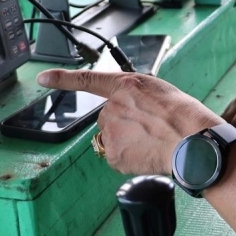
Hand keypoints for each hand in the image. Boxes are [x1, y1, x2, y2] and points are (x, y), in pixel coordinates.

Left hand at [37, 69, 218, 174]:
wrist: (192, 141)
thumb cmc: (185, 116)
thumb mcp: (161, 92)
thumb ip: (138, 97)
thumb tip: (133, 110)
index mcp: (126, 85)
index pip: (87, 80)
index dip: (62, 78)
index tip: (44, 78)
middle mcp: (113, 106)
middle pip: (108, 117)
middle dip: (123, 124)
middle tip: (149, 129)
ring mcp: (111, 130)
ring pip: (112, 137)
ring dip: (127, 140)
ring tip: (152, 141)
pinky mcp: (113, 153)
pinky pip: (116, 156)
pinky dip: (129, 157)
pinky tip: (148, 154)